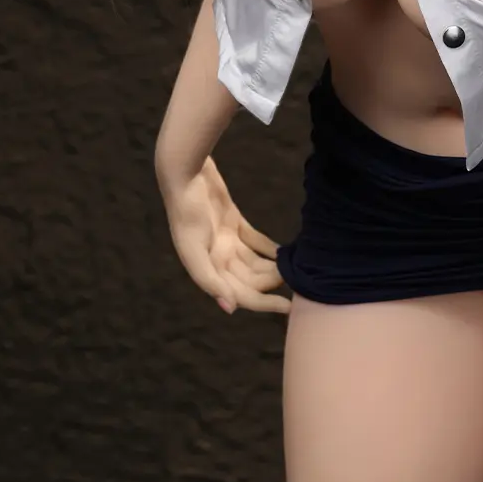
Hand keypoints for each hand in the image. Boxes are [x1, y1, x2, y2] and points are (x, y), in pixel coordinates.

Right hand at [160, 155, 290, 315]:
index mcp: (208, 270)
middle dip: (271, 283)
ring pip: (255, 263)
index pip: (240, 295)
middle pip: (251, 281)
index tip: (288, 305)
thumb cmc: (186, 212)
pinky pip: (256, 242)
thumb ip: (209, 280)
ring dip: (274, 268)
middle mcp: (217, 260)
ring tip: (295, 268)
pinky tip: (286, 253)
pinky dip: (270, 249)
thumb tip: (231, 308)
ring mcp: (226, 242)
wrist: (185, 174)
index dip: (264, 303)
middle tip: (296, 278)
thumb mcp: (193, 249)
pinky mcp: (234, 224)